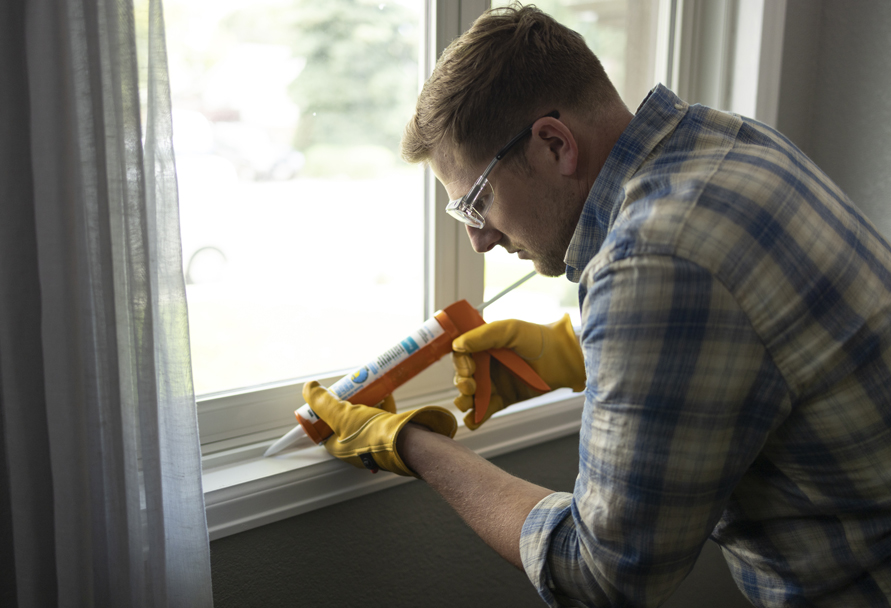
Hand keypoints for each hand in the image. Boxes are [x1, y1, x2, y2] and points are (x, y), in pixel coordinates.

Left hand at [303, 381, 456, 476]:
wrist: (410, 443)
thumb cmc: (373, 435)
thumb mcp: (341, 415)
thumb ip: (323, 402)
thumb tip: (309, 388)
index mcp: (339, 449)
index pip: (324, 429)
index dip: (322, 413)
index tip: (325, 398)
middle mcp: (356, 448)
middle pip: (345, 420)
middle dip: (347, 403)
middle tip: (348, 389)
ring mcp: (374, 441)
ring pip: (365, 417)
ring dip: (366, 402)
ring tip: (367, 388)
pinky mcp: (390, 434)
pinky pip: (382, 416)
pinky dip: (383, 404)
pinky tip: (385, 392)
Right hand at [451, 314, 585, 429]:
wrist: (563, 359)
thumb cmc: (538, 339)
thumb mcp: (510, 330)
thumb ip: (483, 336)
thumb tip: (457, 345)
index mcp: (484, 345)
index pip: (462, 355)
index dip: (460, 364)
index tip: (469, 369)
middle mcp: (486, 364)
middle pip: (463, 376)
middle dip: (462, 384)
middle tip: (471, 387)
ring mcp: (494, 383)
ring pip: (470, 395)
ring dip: (465, 401)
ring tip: (468, 403)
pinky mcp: (503, 400)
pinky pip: (484, 410)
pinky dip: (475, 418)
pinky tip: (473, 421)